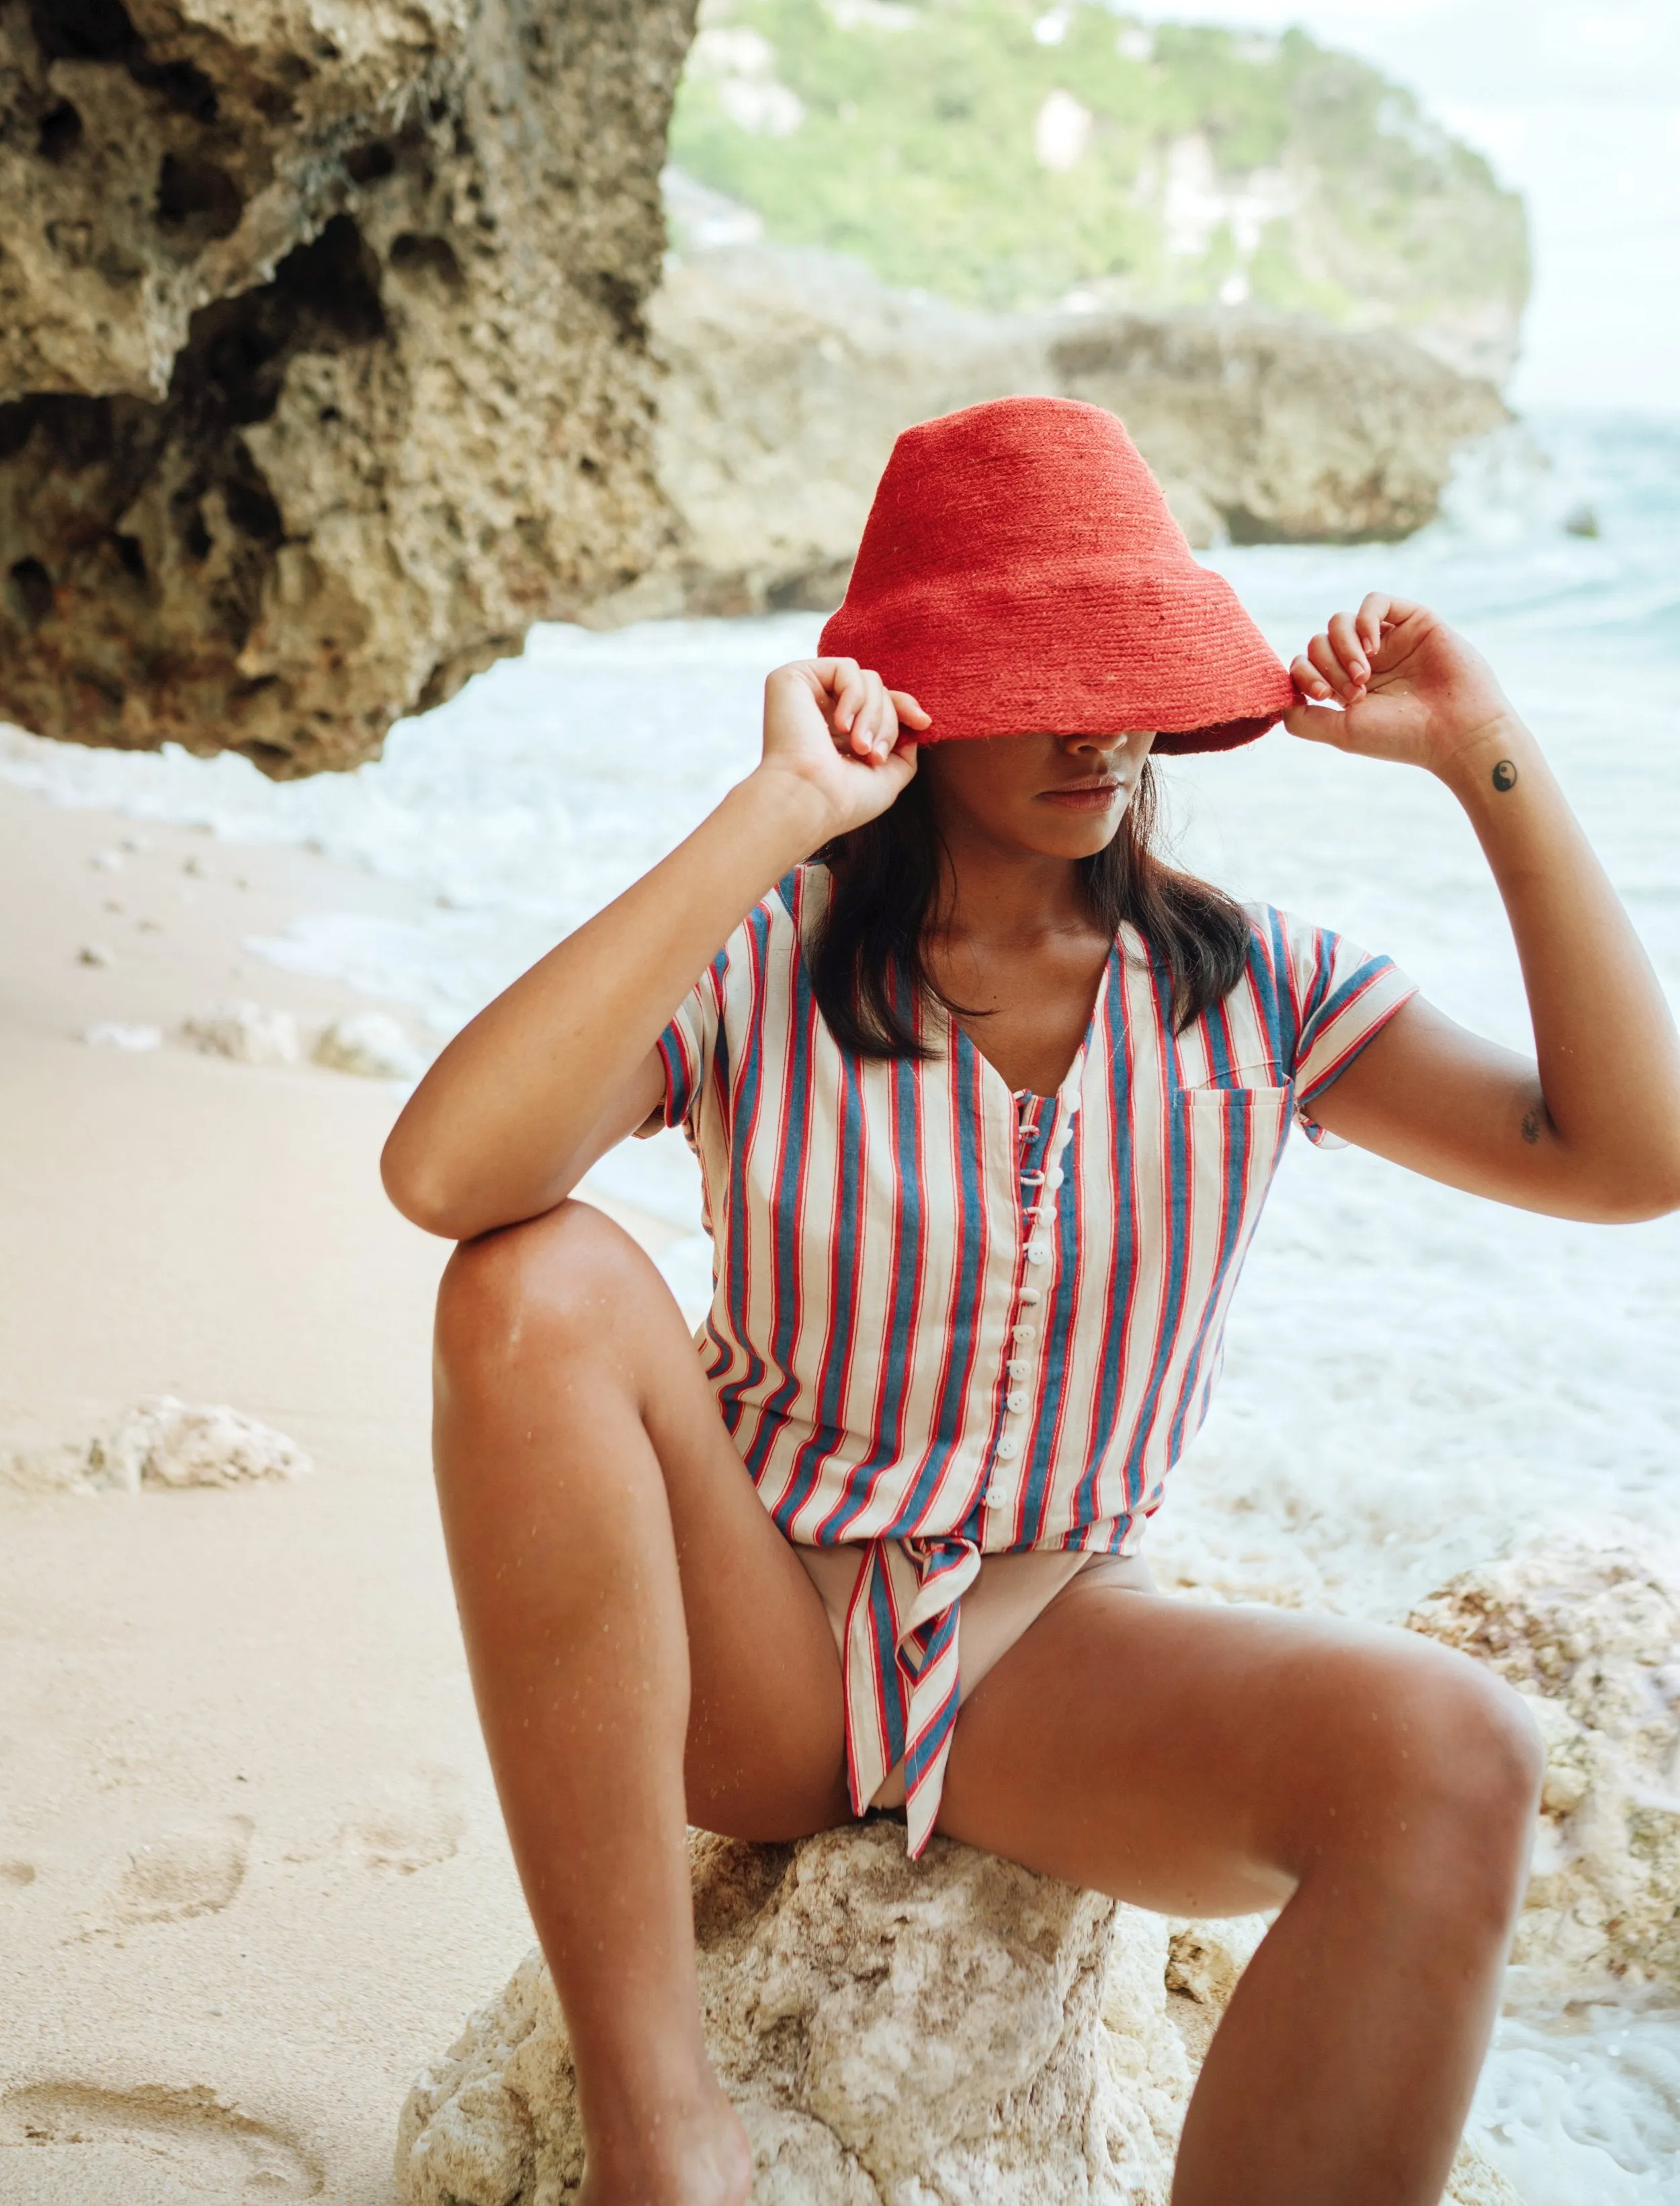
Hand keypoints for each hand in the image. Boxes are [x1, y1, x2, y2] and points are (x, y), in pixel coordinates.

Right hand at [754, 658, 930, 838]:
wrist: (810, 801)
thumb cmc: (843, 799)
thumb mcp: (888, 777)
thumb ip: (902, 749)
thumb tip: (913, 726)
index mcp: (837, 731)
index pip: (878, 702)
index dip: (904, 707)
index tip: (923, 722)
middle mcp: (820, 709)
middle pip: (878, 691)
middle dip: (888, 722)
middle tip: (874, 754)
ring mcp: (806, 693)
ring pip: (867, 679)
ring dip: (873, 714)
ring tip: (859, 747)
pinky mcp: (793, 678)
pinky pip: (846, 668)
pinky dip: (854, 696)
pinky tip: (841, 726)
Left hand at [1285, 595, 1519, 778]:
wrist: (1455, 731)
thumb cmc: (1401, 737)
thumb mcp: (1342, 732)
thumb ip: (1304, 720)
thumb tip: (1277, 702)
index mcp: (1347, 686)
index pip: (1306, 663)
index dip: (1304, 673)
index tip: (1322, 695)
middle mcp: (1366, 661)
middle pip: (1319, 641)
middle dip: (1329, 665)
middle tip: (1356, 691)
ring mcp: (1388, 640)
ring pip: (1339, 621)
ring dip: (1343, 646)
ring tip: (1364, 674)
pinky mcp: (1413, 621)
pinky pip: (1374, 602)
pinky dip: (1363, 620)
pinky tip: (1372, 648)